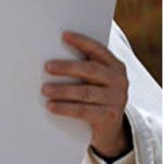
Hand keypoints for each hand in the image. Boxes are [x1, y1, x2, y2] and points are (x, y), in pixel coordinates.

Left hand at [43, 31, 129, 158]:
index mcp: (115, 66)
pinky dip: (65, 108)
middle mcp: (119, 81)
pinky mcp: (109, 117)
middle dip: (67, 67)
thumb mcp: (93, 81)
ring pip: (85, 92)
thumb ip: (82, 68)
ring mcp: (116, 99)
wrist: (109, 128)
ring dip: (62, 90)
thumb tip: (50, 58)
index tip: (64, 35)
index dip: (82, 42)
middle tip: (47, 66)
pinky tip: (50, 106)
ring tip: (44, 89)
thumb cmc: (94, 97)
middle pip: (90, 70)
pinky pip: (83, 111)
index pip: (98, 50)